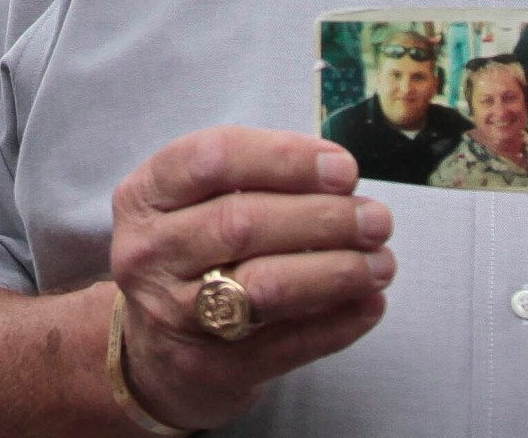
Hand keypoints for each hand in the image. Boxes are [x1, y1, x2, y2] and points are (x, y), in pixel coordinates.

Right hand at [108, 127, 394, 430]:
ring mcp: (173, 315)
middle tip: (377, 220)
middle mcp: (150, 253)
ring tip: (381, 263)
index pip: (213, 158)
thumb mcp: (197, 202)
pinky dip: (338, 323)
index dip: (285, 158)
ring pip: (265, 285)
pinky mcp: (209, 368)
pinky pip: (286, 344)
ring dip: (337, 270)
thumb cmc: (195, 254)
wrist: (154, 352)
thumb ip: (259, 179)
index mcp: (146, 196)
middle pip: (243, 222)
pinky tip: (369, 304)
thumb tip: (341, 178)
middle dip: (325, 217)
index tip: (344, 169)